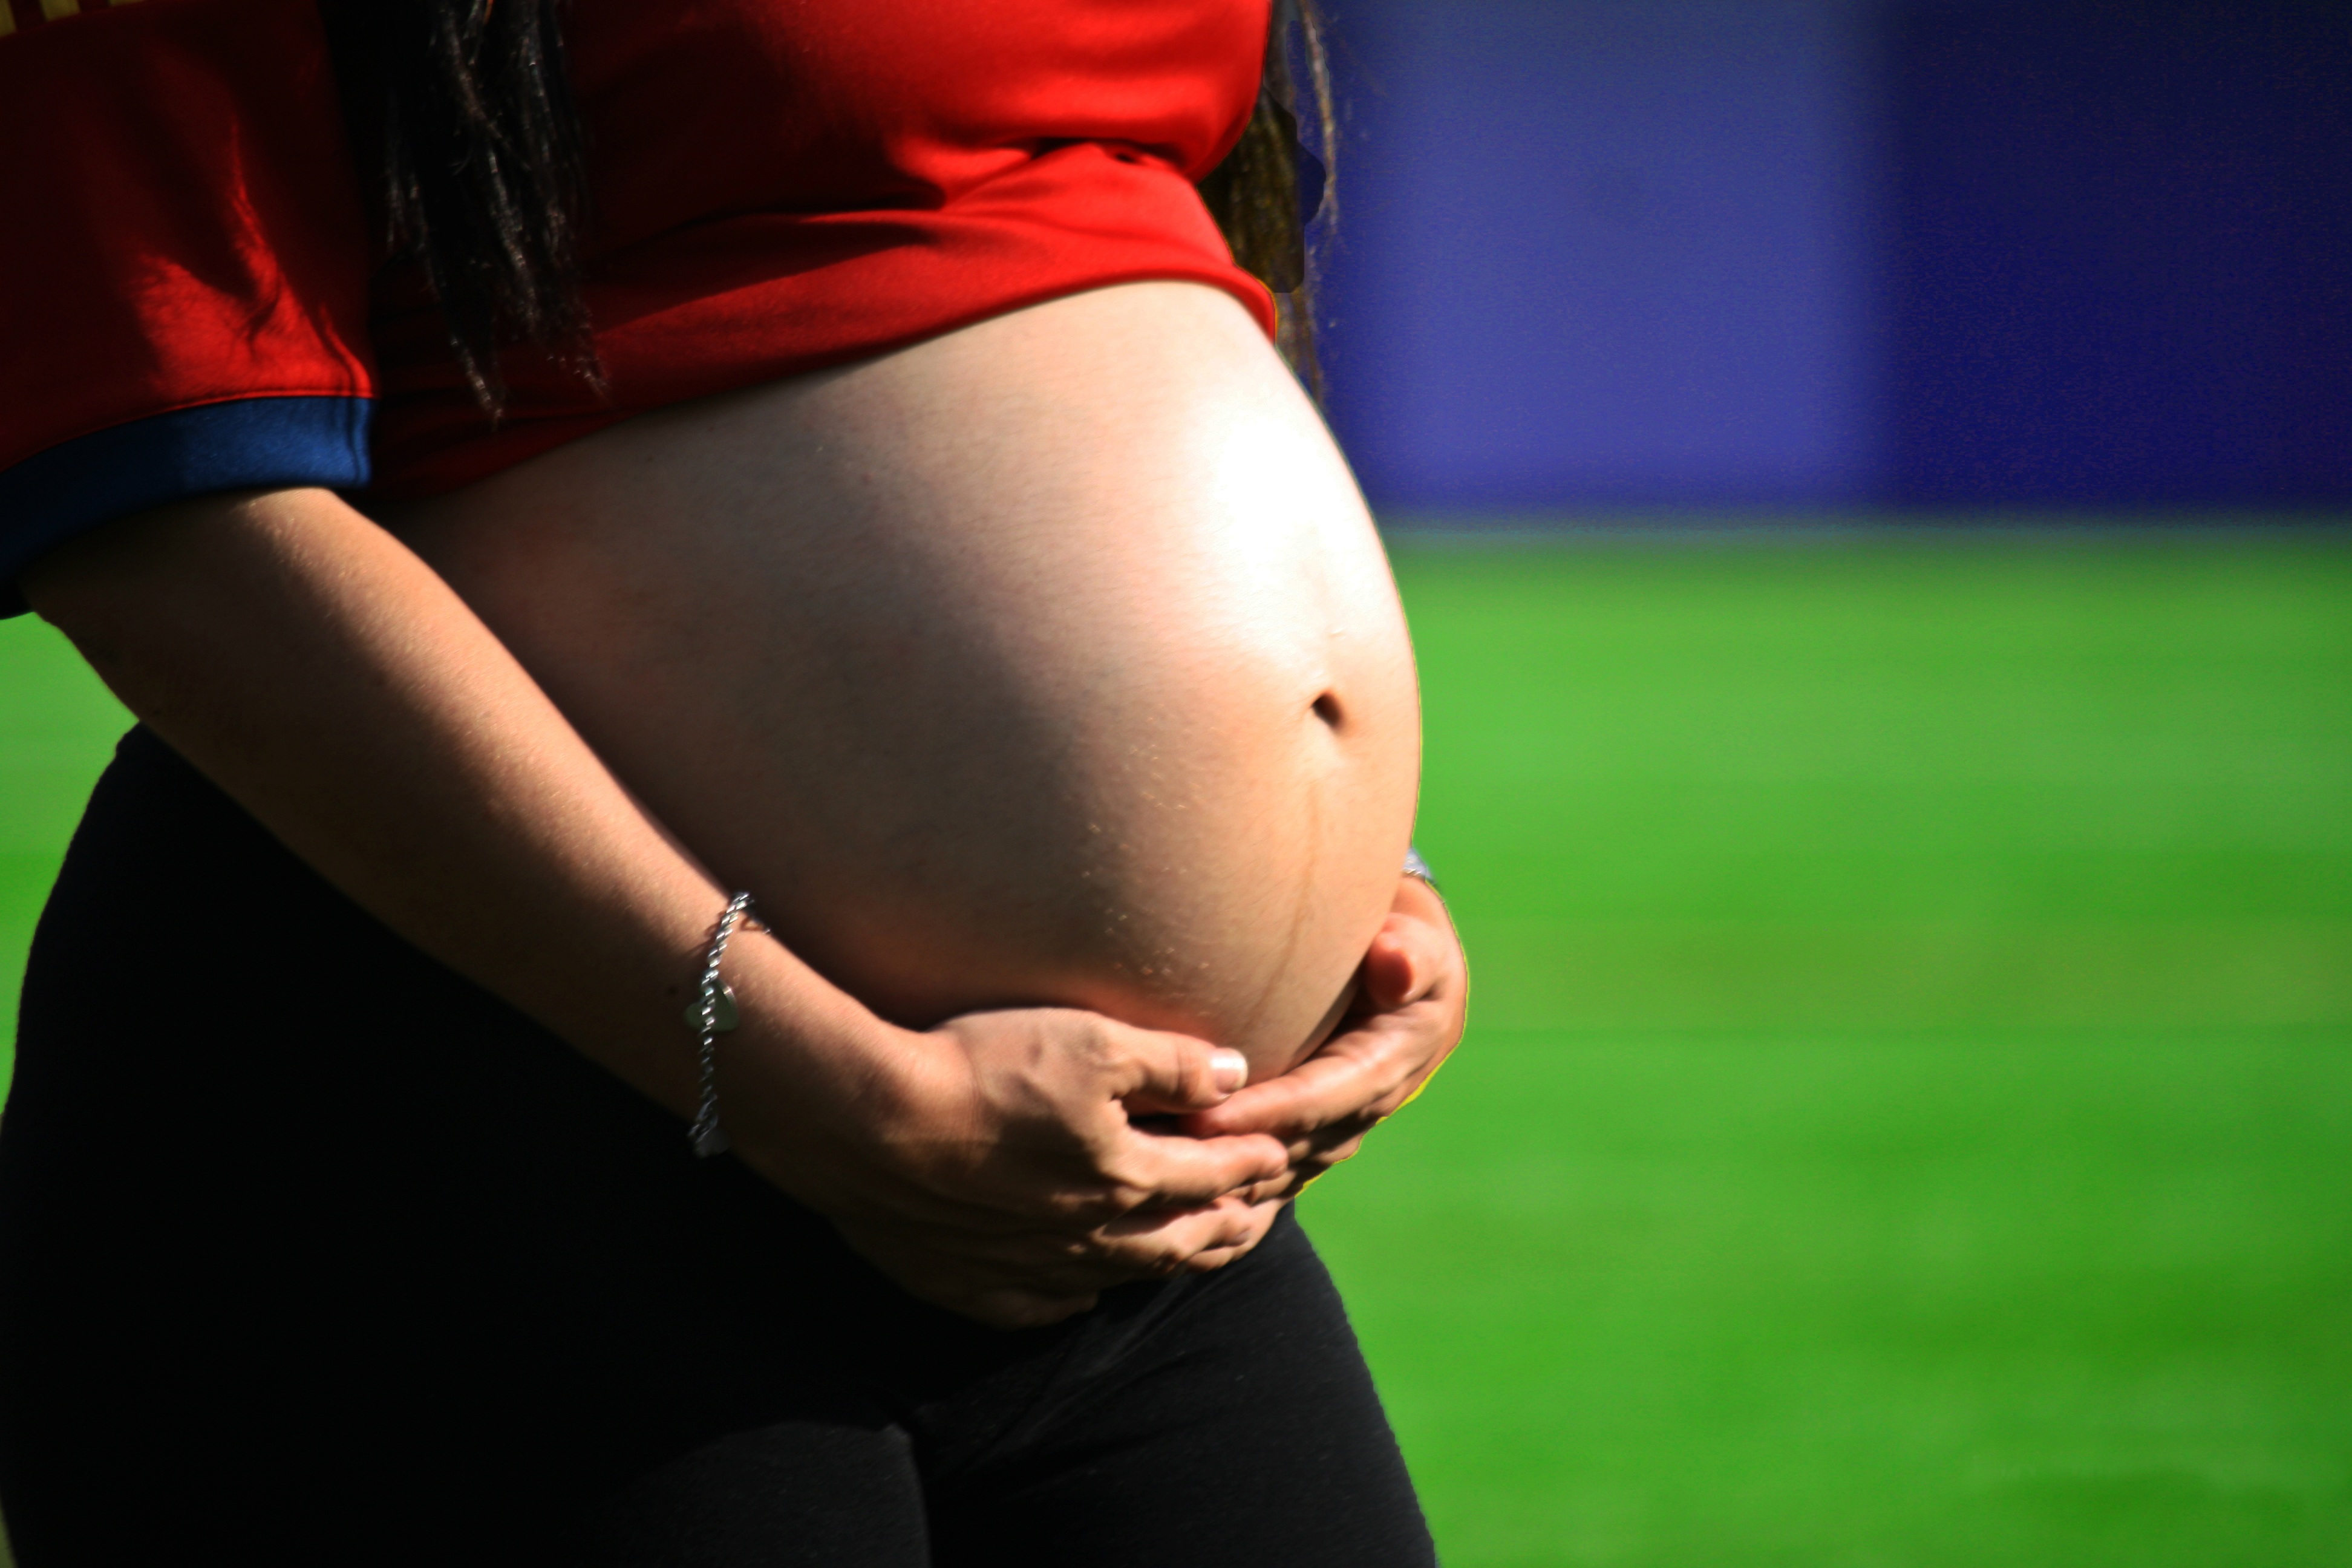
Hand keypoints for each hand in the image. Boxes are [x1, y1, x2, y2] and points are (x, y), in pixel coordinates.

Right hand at [724, 1002, 1290, 1328]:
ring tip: (1188, 1248)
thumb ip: (1170, 1062)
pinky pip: (1046, 1304)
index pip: (1211, 1175)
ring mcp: (1031, 1271)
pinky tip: (1081, 1288)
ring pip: (1120, 1277)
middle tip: (1254, 1215)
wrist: (864, 1124)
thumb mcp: (1090, 1040)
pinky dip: (1078, 1294)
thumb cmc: (980, 1068)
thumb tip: (1238, 1073)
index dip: (1250, 1162)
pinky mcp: (975, 1289)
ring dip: (1164, 1260)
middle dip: (1225, 1225)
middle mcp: (1090, 1237)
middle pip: (1178, 1240)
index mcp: (1126, 1176)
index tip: (1278, 1154)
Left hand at [1182, 873, 1465, 1202]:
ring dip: (1211, 1178)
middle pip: (1283, 1149)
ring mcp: (1329, 1134)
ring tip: (1146, 1169)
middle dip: (1221, 1157)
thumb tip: (1397, 965)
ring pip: (1266, 1173)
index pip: (1316, 1100)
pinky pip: (1259, 1178)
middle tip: (1151, 1153)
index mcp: (1384, 1069)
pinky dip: (1216, 1187)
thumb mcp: (1417, 940)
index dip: (1261, 1114)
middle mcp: (1357, 1113)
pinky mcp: (1303, 1140)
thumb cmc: (1402, 943)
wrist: (1403, 974)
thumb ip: (1409, 953)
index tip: (1201, 1117)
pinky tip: (1160, 1194)